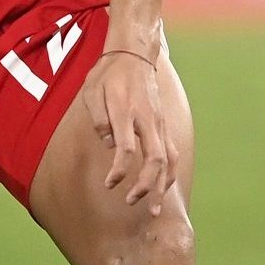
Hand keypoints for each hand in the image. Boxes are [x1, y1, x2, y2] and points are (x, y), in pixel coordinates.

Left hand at [80, 48, 177, 213]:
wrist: (133, 55)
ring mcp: (158, 123)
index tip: (110, 184)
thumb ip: (99, 121)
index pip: (127, 149)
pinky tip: (162, 189)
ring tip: (154, 209)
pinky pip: (172, 153)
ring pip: (169, 159)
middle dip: (146, 185)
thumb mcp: (92, 93)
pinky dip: (168, 174)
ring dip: (162, 185)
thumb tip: (110, 145)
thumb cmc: (108, 76)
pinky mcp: (163, 126)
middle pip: (155, 159)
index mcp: (126, 112)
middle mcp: (147, 120)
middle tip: (132, 202)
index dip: (119, 171)